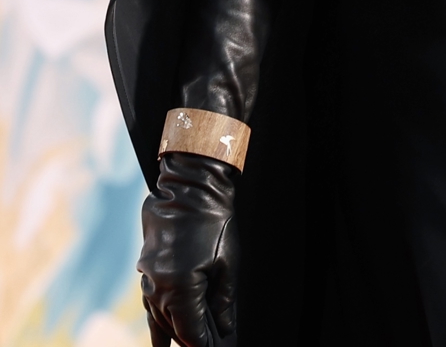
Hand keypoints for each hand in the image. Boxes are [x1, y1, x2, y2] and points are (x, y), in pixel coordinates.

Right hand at [139, 153, 237, 346]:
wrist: (189, 186)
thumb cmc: (213, 221)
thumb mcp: (227, 262)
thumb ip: (224, 301)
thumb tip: (224, 328)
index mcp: (180, 289)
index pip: (189, 331)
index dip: (201, 344)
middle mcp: (159, 286)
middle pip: (171, 326)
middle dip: (186, 339)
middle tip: (200, 346)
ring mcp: (148, 276)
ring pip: (157, 314)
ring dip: (166, 331)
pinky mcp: (145, 265)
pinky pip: (150, 297)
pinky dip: (157, 312)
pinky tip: (159, 322)